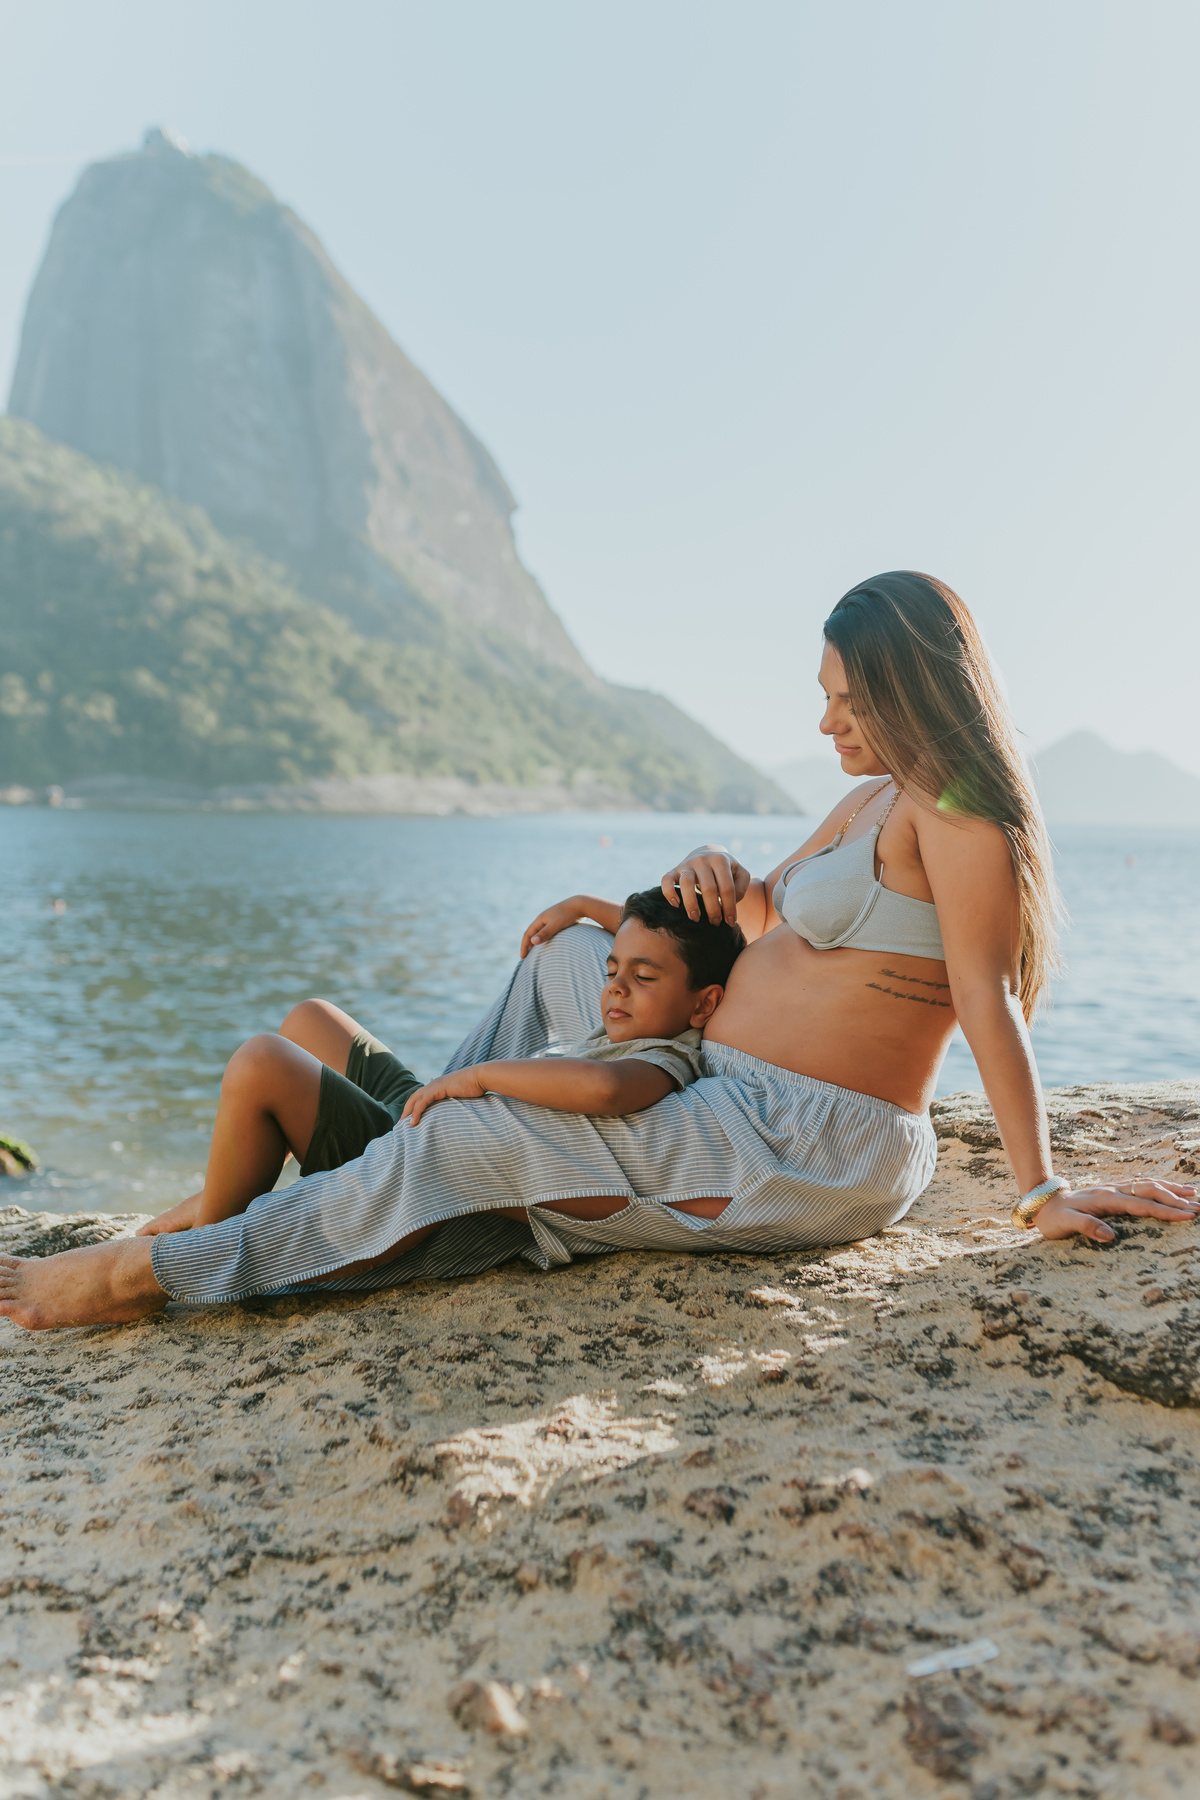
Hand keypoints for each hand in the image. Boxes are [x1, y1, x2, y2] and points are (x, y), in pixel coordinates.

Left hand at [401, 1068, 487, 1125]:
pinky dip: (416, 1112)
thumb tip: (455, 1116)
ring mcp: (435, 1085)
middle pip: (413, 1098)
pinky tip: (413, 1122)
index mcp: (438, 1086)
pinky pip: (422, 1102)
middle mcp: (433, 1084)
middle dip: (406, 1111)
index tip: (409, 1120)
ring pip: (415, 1100)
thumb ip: (454, 1104)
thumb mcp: (462, 1097)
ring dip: (407, 1113)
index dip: (413, 1108)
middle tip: (400, 1124)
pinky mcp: (438, 1088)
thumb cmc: (475, 1088)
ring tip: (403, 1126)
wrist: (481, 1078)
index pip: (420, 1097)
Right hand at [520, 897, 586, 957]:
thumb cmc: (568, 915)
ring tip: (533, 952)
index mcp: (540, 919)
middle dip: (527, 944)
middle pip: (532, 933)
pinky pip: (546, 932)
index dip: (524, 945)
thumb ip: (545, 933)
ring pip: (539, 932)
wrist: (581, 904)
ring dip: (535, 941)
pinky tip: (547, 944)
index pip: (528, 934)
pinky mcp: (558, 921)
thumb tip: (532, 941)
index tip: (522, 957)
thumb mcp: (556, 925)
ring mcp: (551, 919)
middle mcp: (544, 919)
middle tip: (525, 956)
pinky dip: (543, 939)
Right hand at [660, 845, 749, 924]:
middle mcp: (703, 860)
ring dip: (691, 904)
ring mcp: (687, 864)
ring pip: (686, 883)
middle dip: (713, 910)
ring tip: (696, 918)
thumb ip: (742, 887)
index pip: (727, 888)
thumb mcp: (740, 873)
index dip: (729, 908)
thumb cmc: (727, 869)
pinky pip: (666, 880)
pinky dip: (669, 893)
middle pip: (708, 888)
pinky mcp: (674, 869)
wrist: (708, 852)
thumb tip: (731, 901)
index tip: (730, 922)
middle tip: (715, 923)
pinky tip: (676, 905)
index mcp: (721, 860)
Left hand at [1034, 1177, 1198, 1243]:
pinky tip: (1171, 1190)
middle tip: (1199, 1208)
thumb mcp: (1064, 1224)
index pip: (1142, 1205)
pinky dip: (1159, 1186)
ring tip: (1194, 1194)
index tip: (1187, 1216)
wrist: (1042, 1202)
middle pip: (1150, 1191)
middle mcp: (1113, 1191)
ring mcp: (1114, 1189)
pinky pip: (1141, 1186)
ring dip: (1171, 1189)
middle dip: (1176, 1199)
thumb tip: (1109, 1235)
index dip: (1165, 1211)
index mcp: (1106, 1200)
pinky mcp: (1114, 1191)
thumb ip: (1086, 1227)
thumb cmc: (1053, 1218)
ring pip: (1148, 1185)